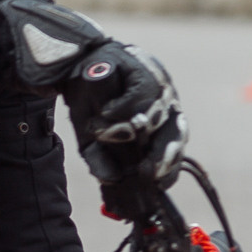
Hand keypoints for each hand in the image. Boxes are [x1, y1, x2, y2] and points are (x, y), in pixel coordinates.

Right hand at [61, 42, 184, 209]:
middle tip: (148, 170)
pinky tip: (106, 112)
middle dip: (164, 155)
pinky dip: (123, 107)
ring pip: (161, 115)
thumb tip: (112, 179)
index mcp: (158, 126)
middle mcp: (165, 107)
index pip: (173, 151)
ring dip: (137, 130)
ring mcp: (159, 88)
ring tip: (115, 135)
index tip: (157, 183)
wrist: (74, 68)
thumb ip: (101, 160)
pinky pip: (141, 94)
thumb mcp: (92, 140)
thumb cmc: (89, 105)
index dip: (168, 168)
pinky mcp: (146, 70)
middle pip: (177, 134)